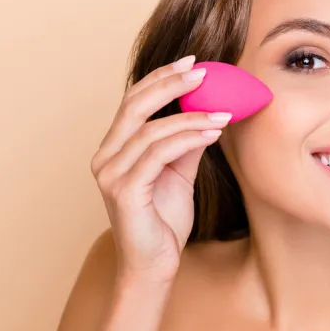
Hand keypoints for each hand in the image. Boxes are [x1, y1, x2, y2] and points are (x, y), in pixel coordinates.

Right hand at [90, 56, 229, 282]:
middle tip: (203, 73)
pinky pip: (158, 154)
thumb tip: (208, 112)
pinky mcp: (123, 191)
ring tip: (223, 113)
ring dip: (191, 117)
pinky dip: (188, 139)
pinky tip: (212, 134)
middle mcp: (106, 156)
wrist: (154, 266)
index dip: (161, 78)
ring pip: (151, 130)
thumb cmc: (163, 222)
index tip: (192, 63)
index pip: (134, 101)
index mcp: (115, 148)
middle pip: (135, 105)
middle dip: (170, 84)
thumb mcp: (179, 174)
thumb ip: (186, 143)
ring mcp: (111, 174)